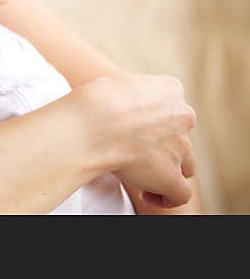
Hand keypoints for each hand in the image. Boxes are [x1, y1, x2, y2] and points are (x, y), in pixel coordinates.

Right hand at [79, 73, 196, 206]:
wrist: (92, 123)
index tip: (134, 126)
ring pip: (185, 164)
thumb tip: (125, 105)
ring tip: (139, 173)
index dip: (155, 120)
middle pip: (181, 136)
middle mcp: (183, 116)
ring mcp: (181, 147)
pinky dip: (165, 196)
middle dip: (162, 145)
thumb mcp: (118, 82)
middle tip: (134, 149)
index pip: (172, 107)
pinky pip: (180, 193)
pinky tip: (147, 194)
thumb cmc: (95, 100)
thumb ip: (133, 93)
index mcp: (170, 89)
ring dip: (165, 169)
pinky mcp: (172, 175)